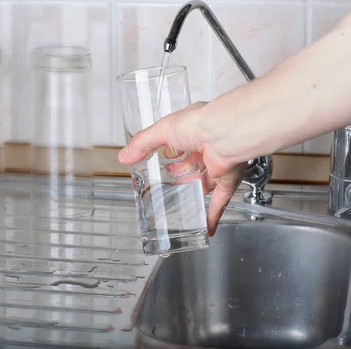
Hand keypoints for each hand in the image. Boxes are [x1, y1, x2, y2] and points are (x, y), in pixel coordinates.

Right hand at [118, 102, 244, 235]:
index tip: (161, 161)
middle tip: (170, 185)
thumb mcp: (161, 131)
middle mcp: (206, 148)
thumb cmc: (197, 124)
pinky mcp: (226, 180)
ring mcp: (217, 165)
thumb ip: (142, 144)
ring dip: (195, 193)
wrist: (223, 135)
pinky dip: (213, 215)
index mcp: (192, 132)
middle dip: (182, 175)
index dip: (171, 153)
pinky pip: (220, 201)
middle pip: (193, 165)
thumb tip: (124, 156)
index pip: (180, 144)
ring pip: (205, 183)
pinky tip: (207, 226)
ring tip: (183, 205)